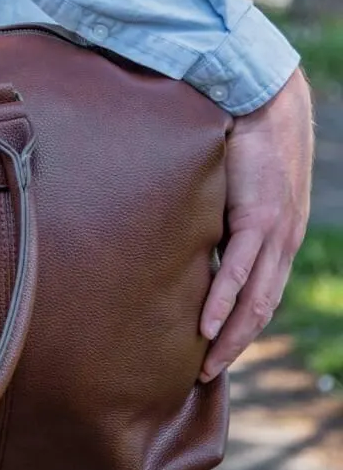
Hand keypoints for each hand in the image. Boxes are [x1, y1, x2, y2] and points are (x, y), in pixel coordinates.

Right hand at [199, 67, 313, 382]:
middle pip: (261, 308)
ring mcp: (273, 232)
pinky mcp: (257, 216)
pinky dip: (223, 300)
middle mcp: (283, 242)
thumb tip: (186, 227)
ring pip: (255, 299)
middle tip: (206, 373)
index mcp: (279, 236)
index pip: (262, 294)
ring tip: (206, 363)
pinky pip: (238, 268)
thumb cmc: (244, 136)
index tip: (215, 350)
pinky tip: (207, 325)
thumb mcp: (234, 184)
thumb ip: (219, 211)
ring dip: (231, 337)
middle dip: (236, 346)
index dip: (243, 328)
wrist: (264, 97)